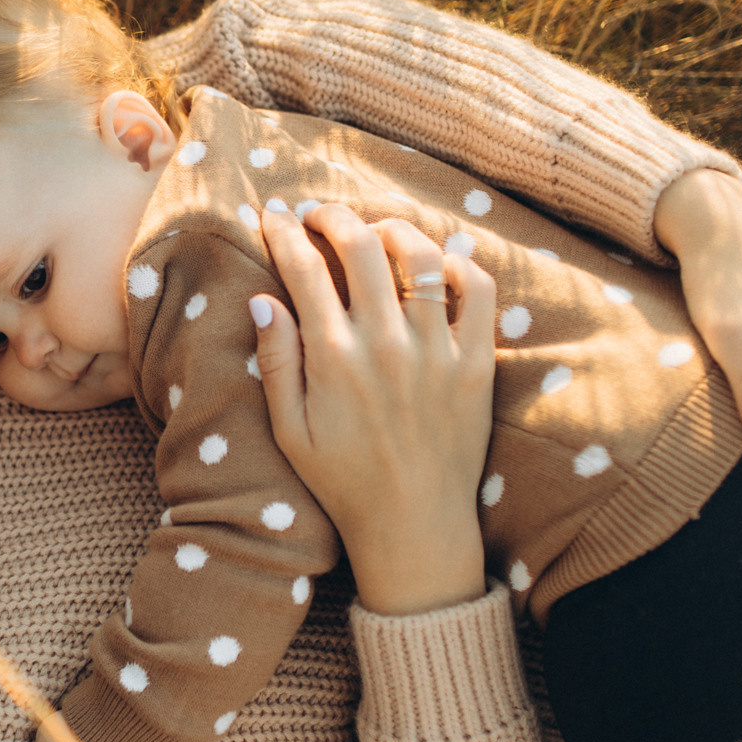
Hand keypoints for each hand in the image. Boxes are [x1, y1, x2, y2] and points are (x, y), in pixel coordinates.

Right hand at [251, 204, 493, 615]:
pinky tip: (438, 266)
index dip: (283, 232)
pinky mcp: (477, 362)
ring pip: (420, 254)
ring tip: (376, 232)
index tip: (274, 217)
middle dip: (333, 216)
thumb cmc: (343, 482)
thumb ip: (276, 361)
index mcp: (333, 358)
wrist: (413, 525)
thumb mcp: (289, 431)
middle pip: (360, 244)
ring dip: (393, 229)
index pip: (304, 268)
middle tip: (320, 216)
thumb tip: (263, 300)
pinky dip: (461, 264)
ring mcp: (437, 350)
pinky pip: (479, 290)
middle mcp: (386, 343)